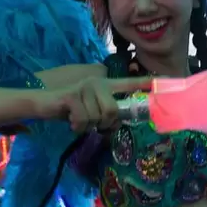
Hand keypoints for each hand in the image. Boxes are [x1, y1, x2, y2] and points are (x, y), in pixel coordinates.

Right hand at [34, 76, 151, 132]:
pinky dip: (77, 126)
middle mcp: (98, 81)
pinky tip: (70, 121)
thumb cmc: (70, 110)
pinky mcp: (72, 95)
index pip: (130, 83)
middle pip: (114, 111)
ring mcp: (85, 86)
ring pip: (99, 117)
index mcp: (105, 85)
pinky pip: (84, 119)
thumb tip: (119, 122)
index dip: (147, 83)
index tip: (164, 80)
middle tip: (91, 122)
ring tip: (78, 119)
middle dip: (104, 123)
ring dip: (88, 126)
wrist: (42, 104)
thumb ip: (107, 114)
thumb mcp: (92, 112)